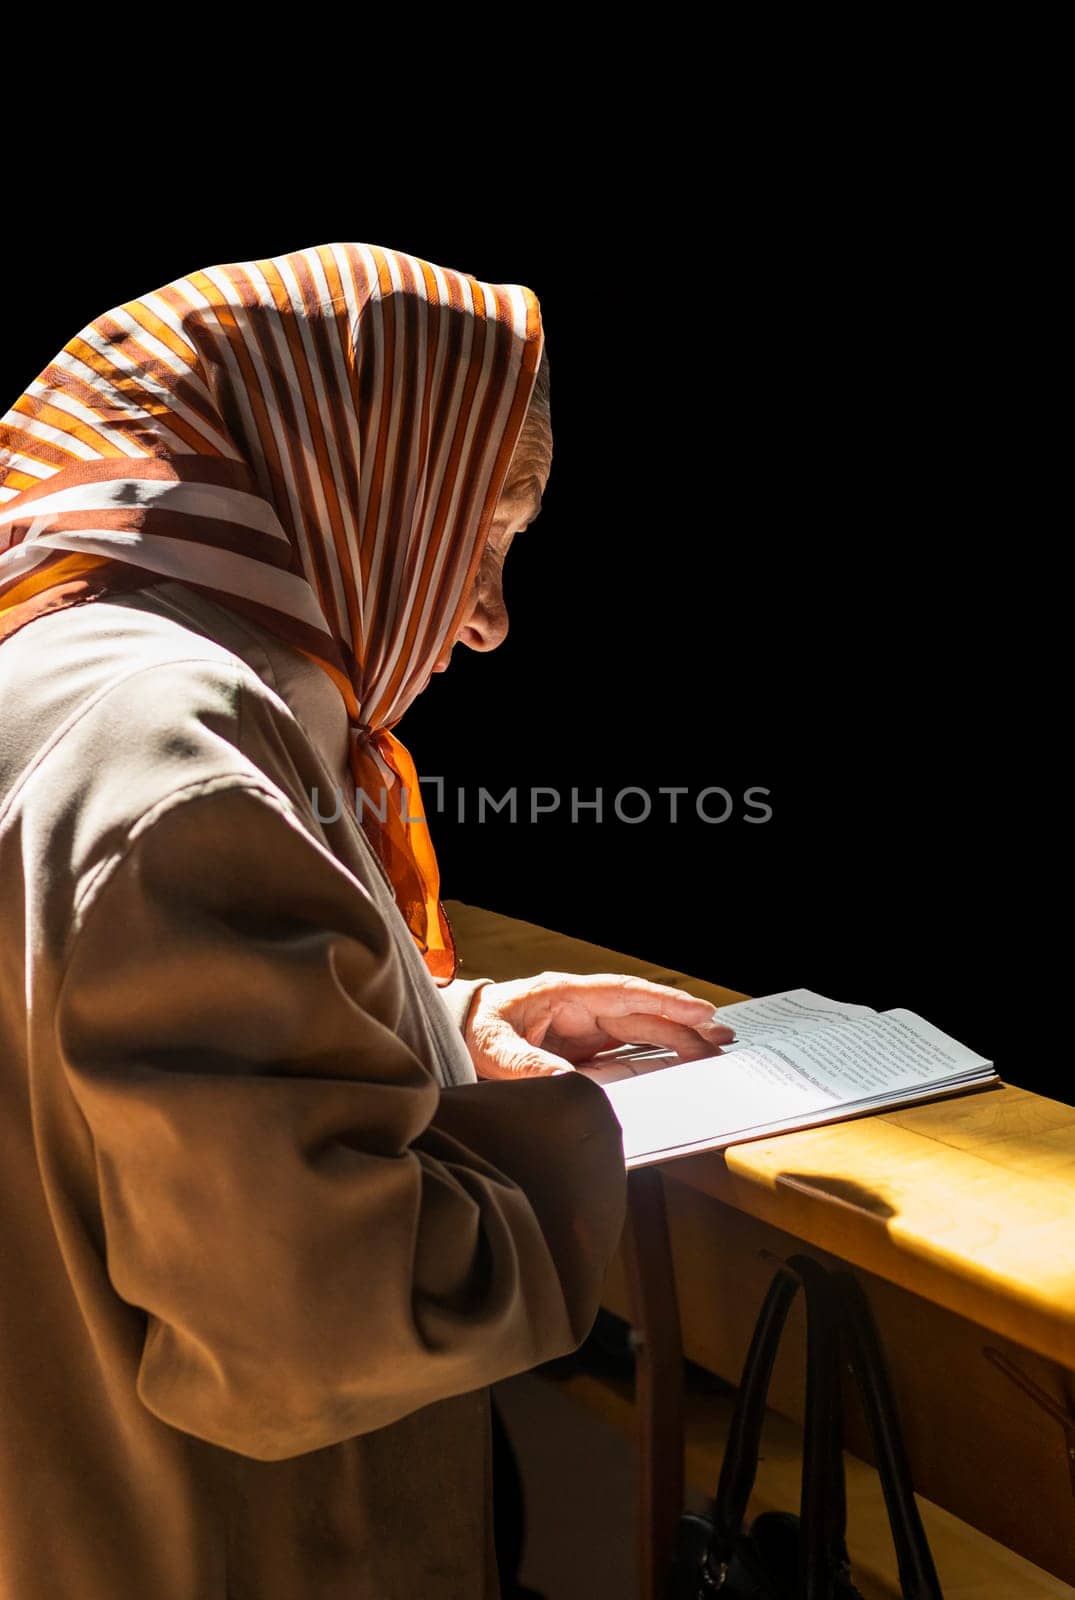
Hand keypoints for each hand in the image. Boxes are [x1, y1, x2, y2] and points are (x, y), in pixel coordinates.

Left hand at [462, 970, 735, 1080]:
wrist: (452, 1033)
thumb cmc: (471, 1030)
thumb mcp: (493, 1047)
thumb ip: (527, 1064)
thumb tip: (566, 1083)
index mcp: (565, 995)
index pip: (626, 996)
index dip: (666, 1003)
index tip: (701, 1012)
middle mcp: (581, 1009)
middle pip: (642, 1015)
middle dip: (683, 1024)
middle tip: (723, 1039)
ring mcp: (583, 1028)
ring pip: (639, 1032)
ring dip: (675, 1038)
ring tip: (713, 1048)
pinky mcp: (580, 1050)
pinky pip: (624, 1052)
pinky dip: (653, 1056)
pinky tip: (678, 1062)